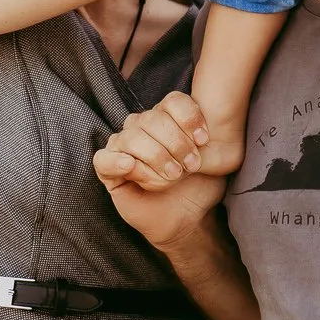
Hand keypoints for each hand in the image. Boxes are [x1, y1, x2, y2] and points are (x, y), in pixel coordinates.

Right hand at [94, 92, 226, 250]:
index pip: (173, 101)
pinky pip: (104, 159)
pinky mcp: (109, 169)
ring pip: (132, 137)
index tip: (204, 140)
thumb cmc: (199, 184)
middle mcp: (142, 125)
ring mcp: (123, 146)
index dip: (189, 117)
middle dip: (176, 142)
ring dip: (156, 157)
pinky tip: (131, 167)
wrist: (187, 218)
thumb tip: (207, 129)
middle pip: (153, 118)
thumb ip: (213, 139)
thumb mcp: (215, 159)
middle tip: (191, 165)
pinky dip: (117, 161)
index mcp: (167, 116)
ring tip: (173, 176)